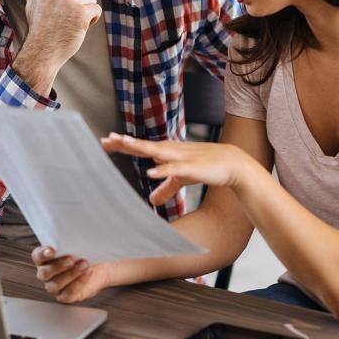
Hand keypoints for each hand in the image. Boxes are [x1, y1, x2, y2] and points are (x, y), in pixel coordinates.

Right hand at [13, 0, 101, 89]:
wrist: (41, 51)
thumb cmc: (39, 29)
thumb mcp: (31, 4)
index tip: (62, 9)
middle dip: (81, 3)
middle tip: (67, 18)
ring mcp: (70, 0)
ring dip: (86, 12)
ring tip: (72, 23)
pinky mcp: (81, 12)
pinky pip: (96, 9)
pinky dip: (92, 20)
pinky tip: (79, 28)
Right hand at [31, 245, 109, 302]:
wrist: (98, 267)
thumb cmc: (83, 254)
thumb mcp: (76, 245)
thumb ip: (69, 241)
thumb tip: (73, 235)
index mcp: (44, 259)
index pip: (37, 256)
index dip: (42, 254)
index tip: (52, 250)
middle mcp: (46, 273)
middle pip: (44, 273)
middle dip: (58, 266)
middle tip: (71, 259)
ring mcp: (54, 287)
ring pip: (56, 284)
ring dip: (71, 274)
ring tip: (84, 265)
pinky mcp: (65, 296)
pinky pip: (68, 293)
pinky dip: (79, 283)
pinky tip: (87, 273)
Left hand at [100, 132, 259, 205]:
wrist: (231, 164)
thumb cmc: (204, 167)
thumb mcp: (181, 179)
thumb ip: (166, 187)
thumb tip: (152, 200)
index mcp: (167, 153)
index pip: (141, 147)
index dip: (124, 144)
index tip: (106, 142)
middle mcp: (171, 151)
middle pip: (144, 146)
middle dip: (125, 142)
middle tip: (106, 139)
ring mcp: (181, 157)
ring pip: (157, 151)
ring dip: (140, 147)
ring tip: (124, 143)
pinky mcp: (192, 167)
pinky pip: (175, 169)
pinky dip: (163, 170)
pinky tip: (151, 173)